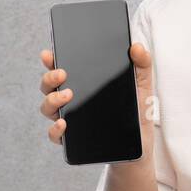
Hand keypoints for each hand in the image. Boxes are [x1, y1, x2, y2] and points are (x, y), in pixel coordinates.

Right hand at [38, 43, 155, 154]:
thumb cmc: (137, 111)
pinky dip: (55, 129)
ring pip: (48, 108)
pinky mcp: (72, 140)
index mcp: (84, 83)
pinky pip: (55, 135)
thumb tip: (137, 47)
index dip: (50, 60)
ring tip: (67, 95)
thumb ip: (142, 63)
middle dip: (49, 78)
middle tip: (62, 74)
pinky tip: (64, 123)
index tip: (48, 54)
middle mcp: (72, 100)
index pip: (61, 68)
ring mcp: (70, 119)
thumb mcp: (142, 85)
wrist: (140, 143)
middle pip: (49, 86)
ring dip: (52, 100)